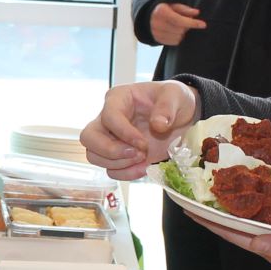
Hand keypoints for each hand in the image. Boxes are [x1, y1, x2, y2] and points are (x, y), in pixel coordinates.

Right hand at [81, 81, 198, 179]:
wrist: (182, 117)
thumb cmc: (174, 100)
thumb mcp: (176, 95)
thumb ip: (167, 107)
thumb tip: (158, 125)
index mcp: (118, 99)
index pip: (108, 116)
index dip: (123, 132)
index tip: (143, 143)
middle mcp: (108, 119)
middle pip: (89, 138)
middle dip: (110, 151)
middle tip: (137, 154)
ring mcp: (110, 139)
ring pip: (94, 156)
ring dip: (119, 164)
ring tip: (143, 158)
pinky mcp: (119, 156)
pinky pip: (110, 170)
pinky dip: (126, 174)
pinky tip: (144, 167)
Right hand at [149, 2, 206, 46]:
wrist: (148, 17)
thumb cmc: (164, 9)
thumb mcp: (173, 6)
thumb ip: (185, 9)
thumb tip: (197, 13)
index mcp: (161, 12)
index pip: (180, 20)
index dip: (193, 23)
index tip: (203, 24)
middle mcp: (157, 24)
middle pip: (180, 29)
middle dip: (186, 26)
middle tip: (185, 21)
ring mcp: (156, 33)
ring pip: (178, 37)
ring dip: (182, 32)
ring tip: (178, 26)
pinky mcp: (158, 40)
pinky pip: (174, 42)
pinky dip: (178, 37)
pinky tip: (174, 31)